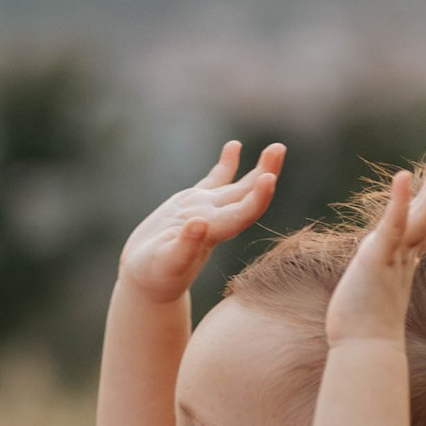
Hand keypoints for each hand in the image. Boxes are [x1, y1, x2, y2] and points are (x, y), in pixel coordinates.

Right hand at [119, 141, 285, 302]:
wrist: (146, 280)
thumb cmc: (154, 277)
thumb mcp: (166, 264)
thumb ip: (184, 247)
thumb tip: (199, 224)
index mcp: (213, 234)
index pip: (243, 214)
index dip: (258, 197)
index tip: (269, 178)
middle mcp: (216, 220)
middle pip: (248, 195)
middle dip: (266, 173)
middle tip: (279, 148)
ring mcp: (206, 210)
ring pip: (238, 186)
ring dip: (258, 168)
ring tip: (276, 147)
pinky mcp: (191, 204)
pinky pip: (215, 180)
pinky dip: (226, 164)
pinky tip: (234, 145)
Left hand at [324, 140, 425, 342]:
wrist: (363, 350)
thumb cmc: (362, 328)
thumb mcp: (373, 290)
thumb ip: (379, 273)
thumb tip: (378, 269)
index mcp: (402, 258)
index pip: (422, 218)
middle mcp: (405, 254)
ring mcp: (395, 256)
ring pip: (421, 213)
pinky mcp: (379, 259)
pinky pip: (392, 226)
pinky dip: (398, 201)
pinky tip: (403, 176)